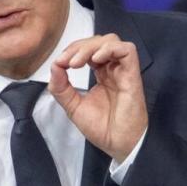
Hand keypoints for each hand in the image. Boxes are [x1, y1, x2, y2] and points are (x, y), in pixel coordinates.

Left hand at [49, 33, 147, 162]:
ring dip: (91, 46)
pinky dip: (110, 49)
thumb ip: (61, 87)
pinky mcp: (133, 75)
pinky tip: (95, 60)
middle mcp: (113, 69)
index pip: (88, 50)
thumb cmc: (101, 128)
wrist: (117, 145)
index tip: (60, 63)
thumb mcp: (73, 106)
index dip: (73, 50)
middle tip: (66, 62)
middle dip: (79, 46)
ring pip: (111, 41)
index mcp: (101, 74)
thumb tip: (54, 65)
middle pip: (98, 41)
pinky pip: (127, 50)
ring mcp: (123, 71)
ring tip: (77, 63)